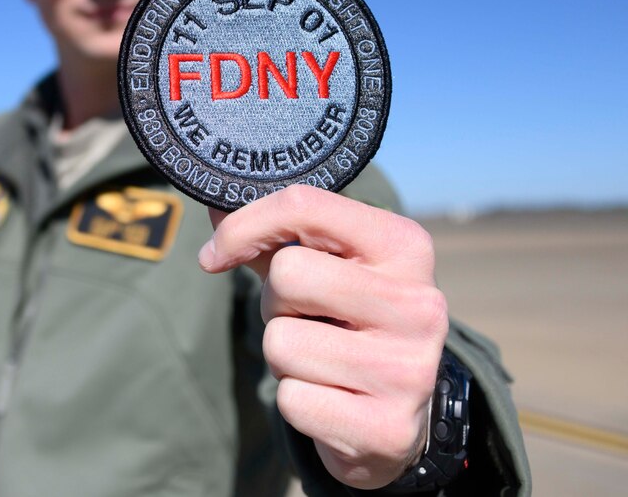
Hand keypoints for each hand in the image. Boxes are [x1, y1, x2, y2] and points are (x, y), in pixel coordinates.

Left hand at [198, 185, 447, 489]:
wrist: (400, 414)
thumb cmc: (349, 322)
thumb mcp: (327, 267)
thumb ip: (273, 238)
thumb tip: (215, 211)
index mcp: (404, 246)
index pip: (305, 205)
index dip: (244, 226)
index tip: (216, 253)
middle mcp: (418, 304)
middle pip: (288, 274)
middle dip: (274, 301)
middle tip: (303, 319)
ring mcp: (408, 369)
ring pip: (281, 342)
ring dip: (283, 356)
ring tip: (321, 361)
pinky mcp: (388, 428)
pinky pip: (291, 401)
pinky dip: (296, 402)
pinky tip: (332, 398)